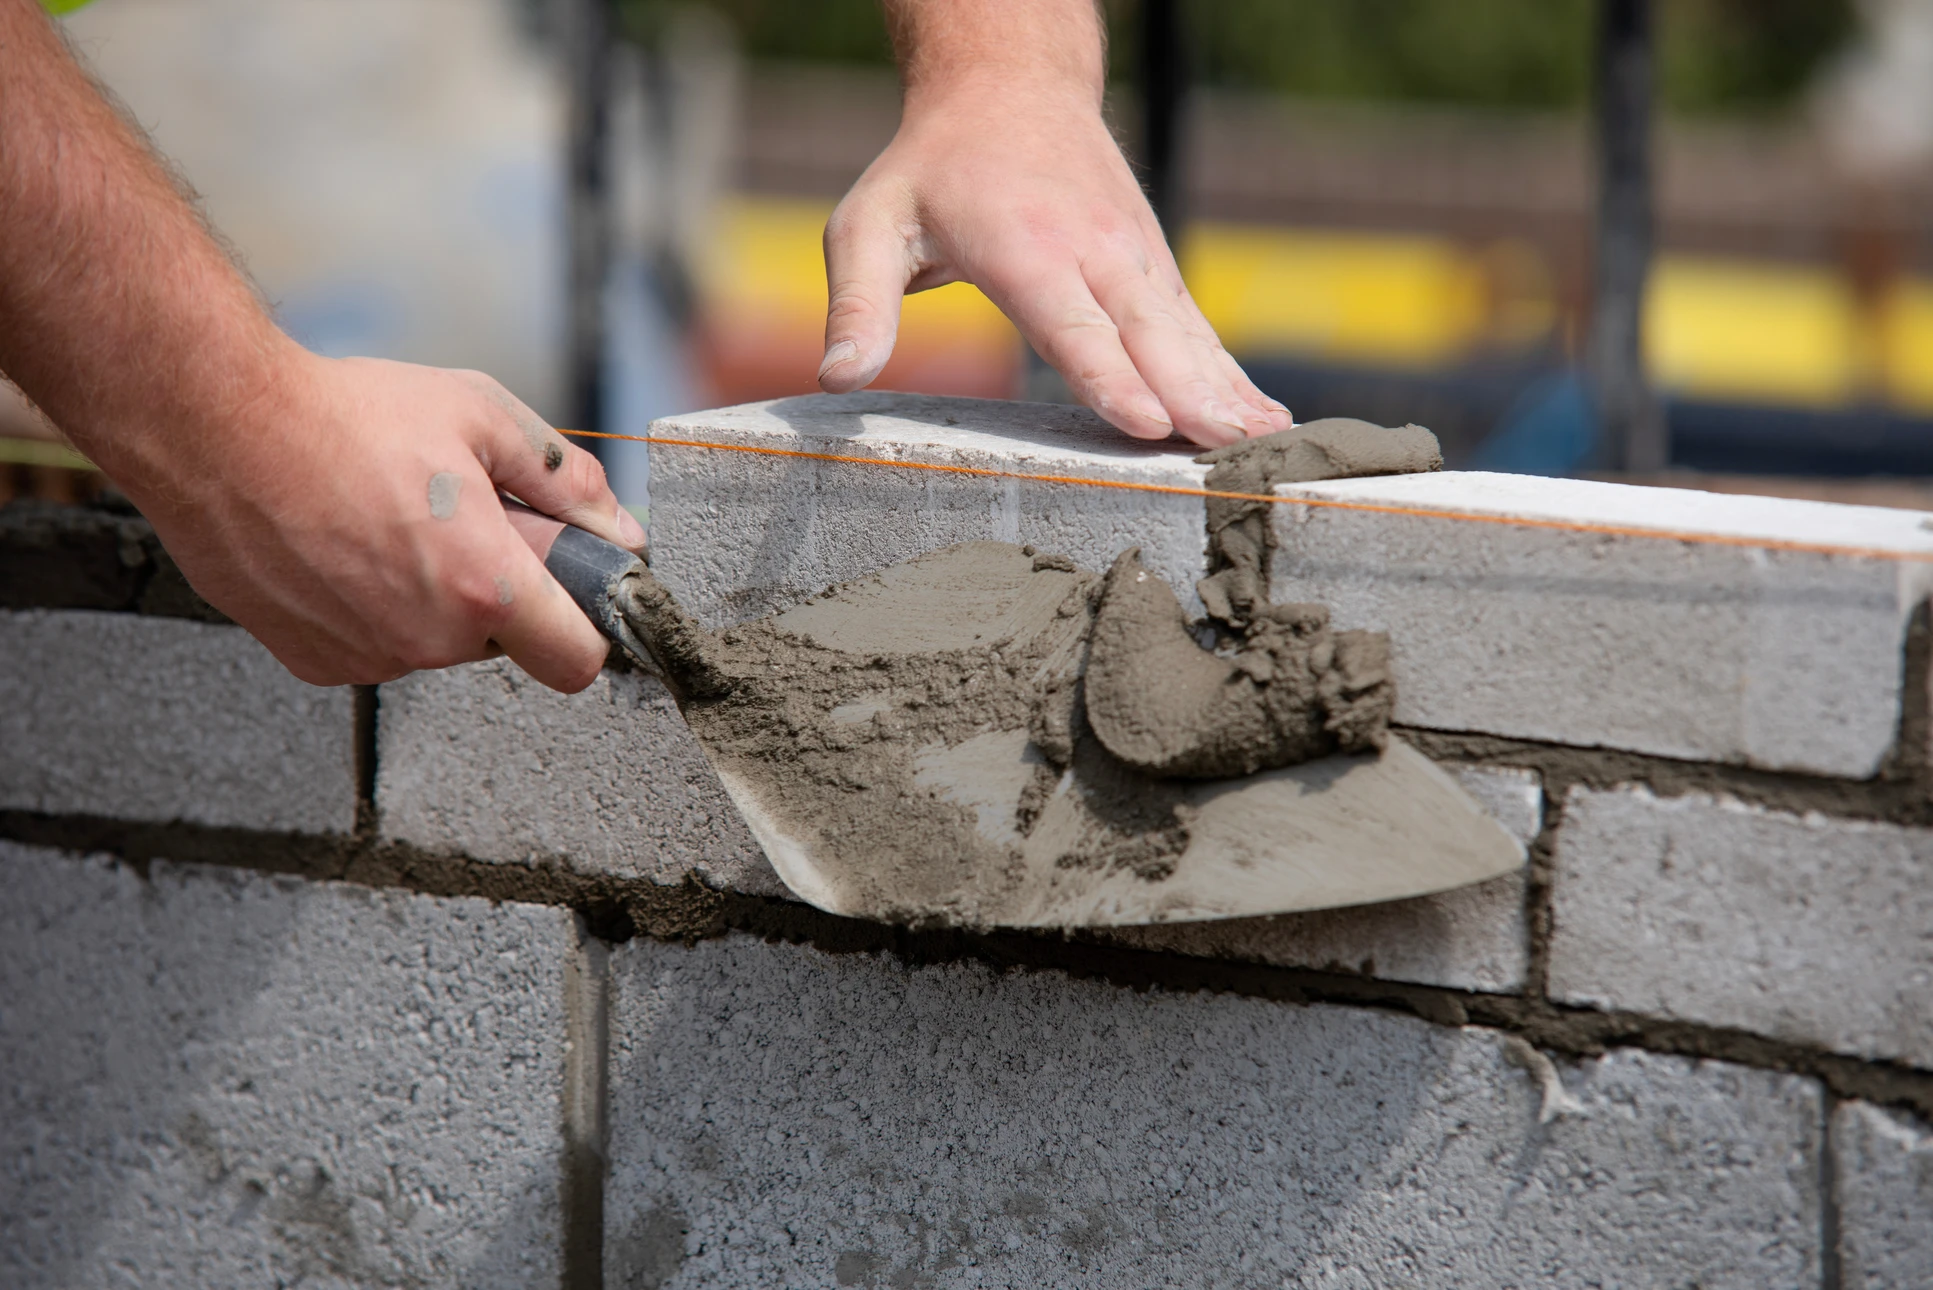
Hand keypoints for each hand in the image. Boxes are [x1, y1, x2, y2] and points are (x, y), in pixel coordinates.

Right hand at [134, 345, 643, 690]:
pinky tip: (346, 546)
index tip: (576, 597)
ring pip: (438, 643)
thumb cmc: (344, 416)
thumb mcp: (483, 418)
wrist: (216, 427)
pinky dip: (376, 607)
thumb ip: (567, 482)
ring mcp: (368, 656)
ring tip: (392, 521)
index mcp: (483, 585)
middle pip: (504, 642)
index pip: (577, 662)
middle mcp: (429, 638)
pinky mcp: (315, 661)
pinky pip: (378, 645)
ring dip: (435, 596)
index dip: (587, 628)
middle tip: (461, 520)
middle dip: (500, 589)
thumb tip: (619, 529)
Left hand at [817, 78, 1291, 448]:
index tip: (1149, 423)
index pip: (1071, 324)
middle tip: (1227, 452)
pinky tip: (1261, 420)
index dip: (1110, 376)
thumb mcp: (870, 225)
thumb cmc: (930, 171)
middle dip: (1191, 395)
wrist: (1009, 86)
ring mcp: (1133, 258)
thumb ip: (857, 303)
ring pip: (1185, 333)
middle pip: (1147, 334)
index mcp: (1022, 248)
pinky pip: (1197, 329)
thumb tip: (838, 375)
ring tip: (1267, 445)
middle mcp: (1091, 251)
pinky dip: (1232, 373)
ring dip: (1227, 389)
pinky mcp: (1153, 267)